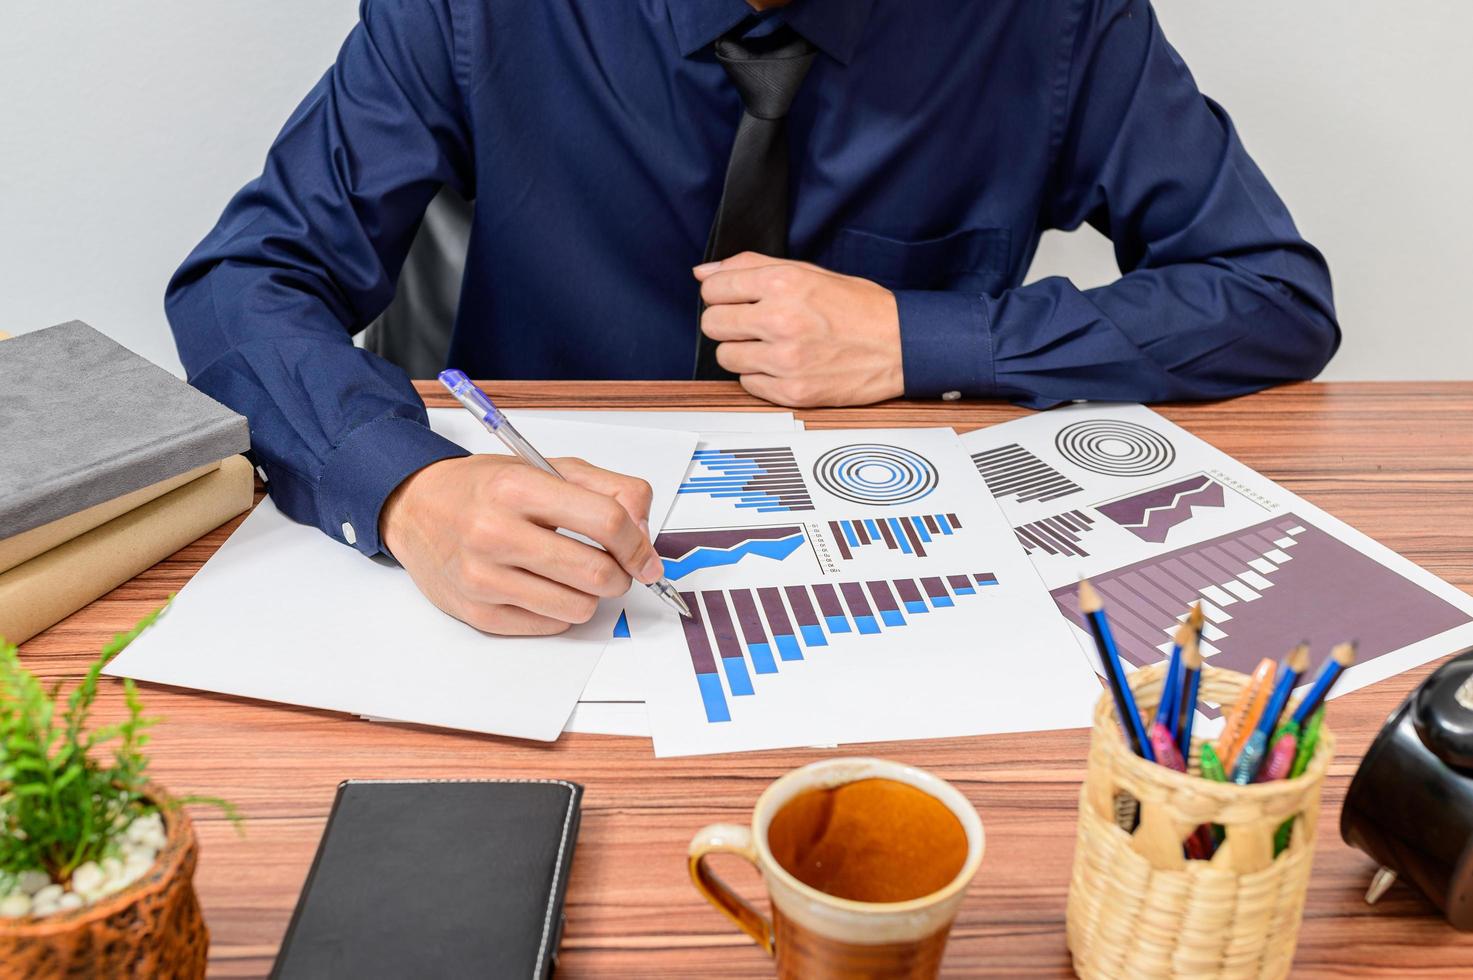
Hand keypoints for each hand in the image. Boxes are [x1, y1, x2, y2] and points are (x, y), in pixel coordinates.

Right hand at [379, 454, 663, 635]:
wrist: (415, 508)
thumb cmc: (485, 489)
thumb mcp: (548, 467)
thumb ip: (608, 489)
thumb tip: (643, 535)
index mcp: (517, 487)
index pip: (606, 521)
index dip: (638, 544)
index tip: (645, 557)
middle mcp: (494, 531)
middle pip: (596, 572)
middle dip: (619, 575)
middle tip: (613, 568)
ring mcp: (482, 577)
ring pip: (578, 607)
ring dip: (590, 595)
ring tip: (574, 574)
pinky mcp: (477, 612)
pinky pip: (551, 626)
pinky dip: (561, 610)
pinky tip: (545, 587)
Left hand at [694, 251, 903, 406]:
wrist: (900, 346)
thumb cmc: (858, 308)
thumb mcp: (808, 272)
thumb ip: (751, 267)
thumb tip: (703, 272)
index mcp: (784, 284)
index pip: (714, 288)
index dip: (720, 293)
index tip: (732, 298)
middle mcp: (781, 320)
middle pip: (713, 323)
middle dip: (728, 322)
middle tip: (752, 323)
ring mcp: (785, 360)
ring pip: (725, 357)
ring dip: (742, 351)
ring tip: (771, 345)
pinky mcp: (791, 392)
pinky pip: (747, 384)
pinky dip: (760, 376)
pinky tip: (784, 364)